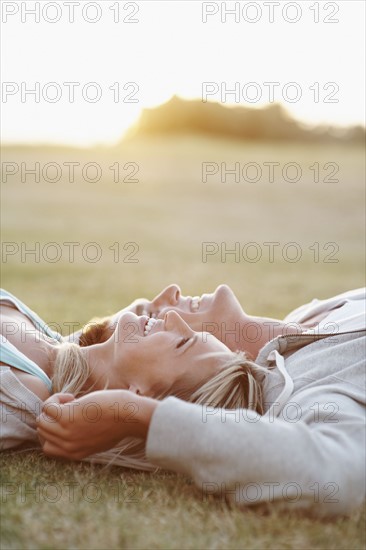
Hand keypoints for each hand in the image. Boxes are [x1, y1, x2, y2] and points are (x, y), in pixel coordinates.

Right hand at [36, 390, 156, 459]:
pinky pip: (47, 406)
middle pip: (43, 431)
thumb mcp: (98, 438)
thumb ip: (82, 437)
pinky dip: (56, 398)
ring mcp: (66, 432)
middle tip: (73, 408)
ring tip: (72, 402)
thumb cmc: (119, 421)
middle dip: (54, 416)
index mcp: (74, 453)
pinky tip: (72, 397)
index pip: (48, 447)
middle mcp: (67, 446)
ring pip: (41, 420)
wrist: (130, 416)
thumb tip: (70, 422)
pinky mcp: (67, 416)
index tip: (69, 419)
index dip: (54, 430)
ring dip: (54, 407)